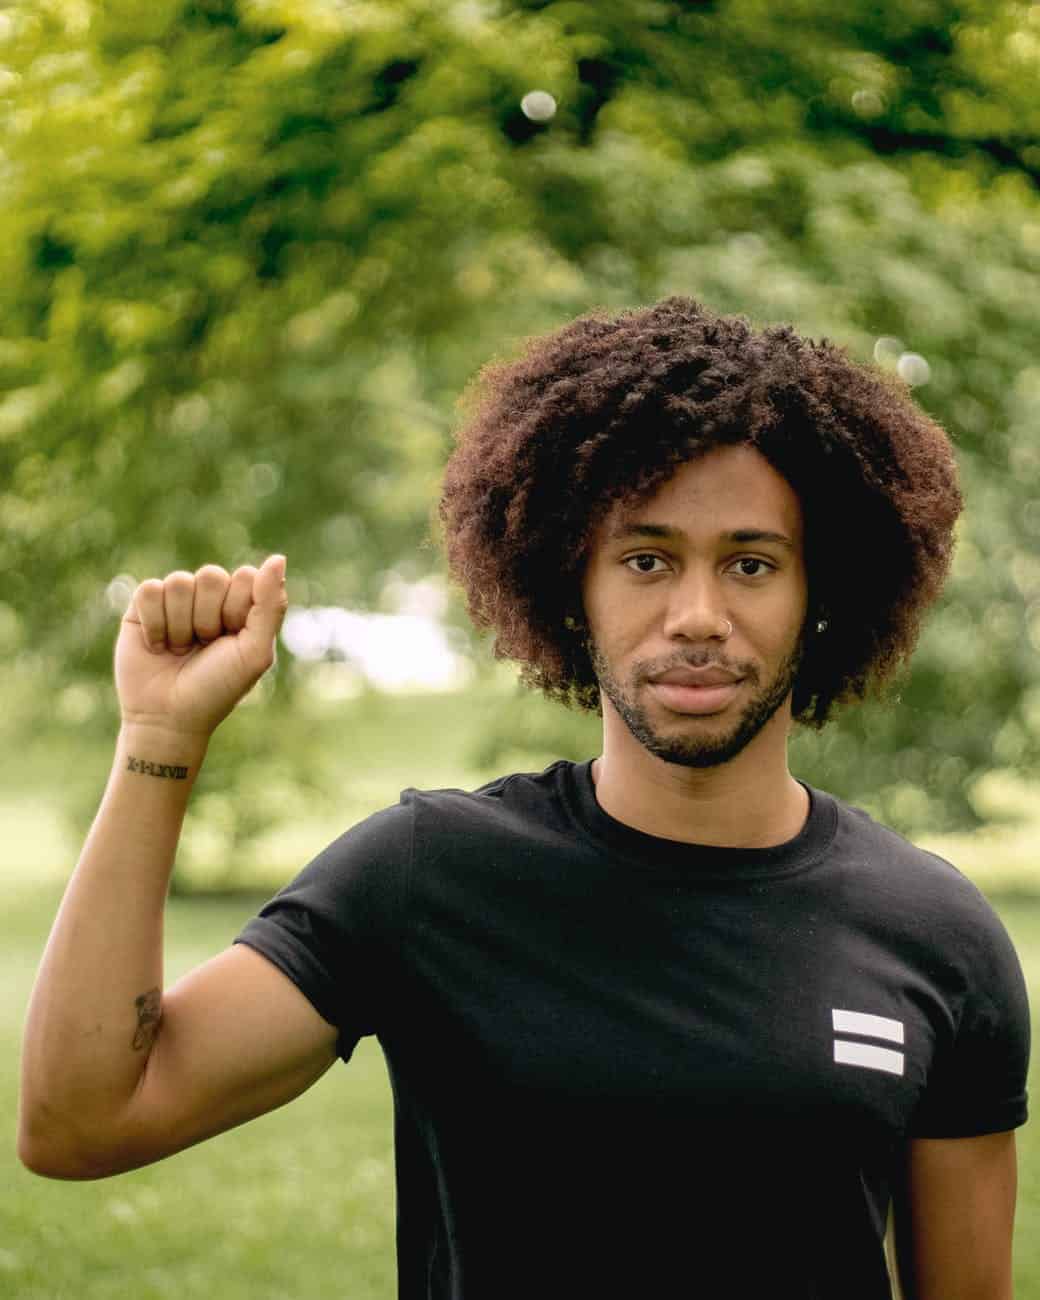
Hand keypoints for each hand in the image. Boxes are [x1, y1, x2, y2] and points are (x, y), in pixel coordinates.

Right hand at [115, 556, 287, 737]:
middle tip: (204, 646)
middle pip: (211, 575)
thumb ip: (269, 605)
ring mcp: (176, 599)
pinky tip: (157, 645)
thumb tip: (278, 558)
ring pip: (179, 582)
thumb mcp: (254, 651)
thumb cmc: (218, 687)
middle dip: (208, 618)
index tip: (233, 639)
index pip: (246, 576)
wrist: (169, 717)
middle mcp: (210, 597)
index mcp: (242, 604)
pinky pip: (150, 590)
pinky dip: (155, 624)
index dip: (238, 610)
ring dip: (180, 625)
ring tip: (180, 649)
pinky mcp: (143, 606)